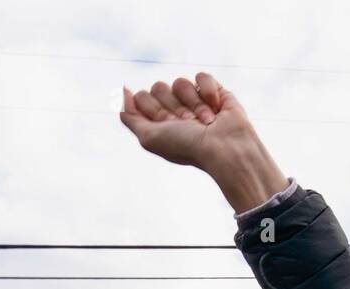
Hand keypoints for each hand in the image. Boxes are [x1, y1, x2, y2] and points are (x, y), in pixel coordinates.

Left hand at [119, 72, 287, 212]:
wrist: (225, 150)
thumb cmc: (188, 148)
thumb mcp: (149, 138)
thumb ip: (129, 116)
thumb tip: (124, 90)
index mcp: (159, 122)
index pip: (142, 97)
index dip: (153, 109)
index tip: (167, 125)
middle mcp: (176, 111)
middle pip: (159, 87)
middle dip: (173, 106)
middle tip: (187, 124)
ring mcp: (195, 101)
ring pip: (180, 82)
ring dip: (193, 104)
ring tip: (205, 122)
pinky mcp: (215, 93)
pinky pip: (202, 76)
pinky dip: (208, 91)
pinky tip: (217, 107)